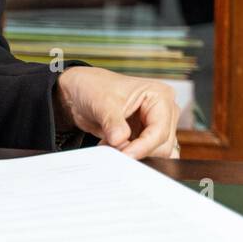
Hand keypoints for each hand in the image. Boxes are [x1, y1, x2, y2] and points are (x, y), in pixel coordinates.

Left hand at [54, 66, 180, 158]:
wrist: (79, 91)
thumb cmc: (93, 87)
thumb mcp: (102, 103)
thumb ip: (113, 124)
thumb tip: (120, 141)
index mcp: (159, 96)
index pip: (160, 130)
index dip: (144, 146)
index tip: (126, 154)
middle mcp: (163, 111)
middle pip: (162, 144)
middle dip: (138, 150)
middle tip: (114, 150)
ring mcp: (154, 125)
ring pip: (156, 152)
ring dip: (133, 153)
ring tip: (110, 145)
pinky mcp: (144, 136)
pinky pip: (145, 153)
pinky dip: (129, 154)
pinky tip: (112, 147)